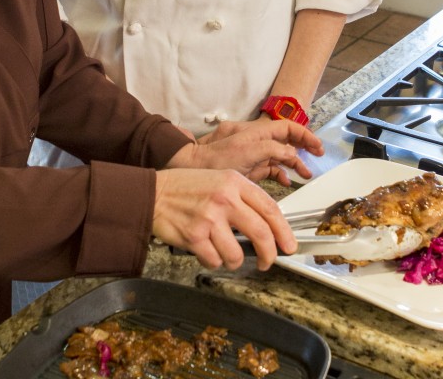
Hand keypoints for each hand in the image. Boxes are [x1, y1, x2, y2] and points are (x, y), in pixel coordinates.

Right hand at [152, 168, 296, 270]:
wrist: (154, 193)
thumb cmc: (185, 188)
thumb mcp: (219, 181)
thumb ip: (242, 199)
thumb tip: (266, 227)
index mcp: (234, 182)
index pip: (270, 208)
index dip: (284, 231)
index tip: (289, 245)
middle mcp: (225, 198)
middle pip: (261, 233)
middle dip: (269, 254)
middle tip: (268, 262)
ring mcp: (209, 218)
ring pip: (237, 254)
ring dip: (233, 260)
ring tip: (223, 252)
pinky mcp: (194, 236)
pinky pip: (215, 261)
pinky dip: (212, 261)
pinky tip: (204, 249)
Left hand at [167, 117, 323, 184]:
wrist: (190, 168)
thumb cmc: (215, 160)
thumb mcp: (246, 154)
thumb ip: (271, 150)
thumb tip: (291, 153)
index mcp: (256, 132)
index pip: (287, 127)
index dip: (304, 135)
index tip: (317, 147)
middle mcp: (255, 139)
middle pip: (285, 139)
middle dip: (303, 147)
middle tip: (317, 157)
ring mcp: (251, 152)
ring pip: (278, 154)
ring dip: (293, 162)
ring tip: (305, 174)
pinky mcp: (247, 165)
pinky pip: (268, 166)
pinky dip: (279, 172)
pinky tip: (285, 181)